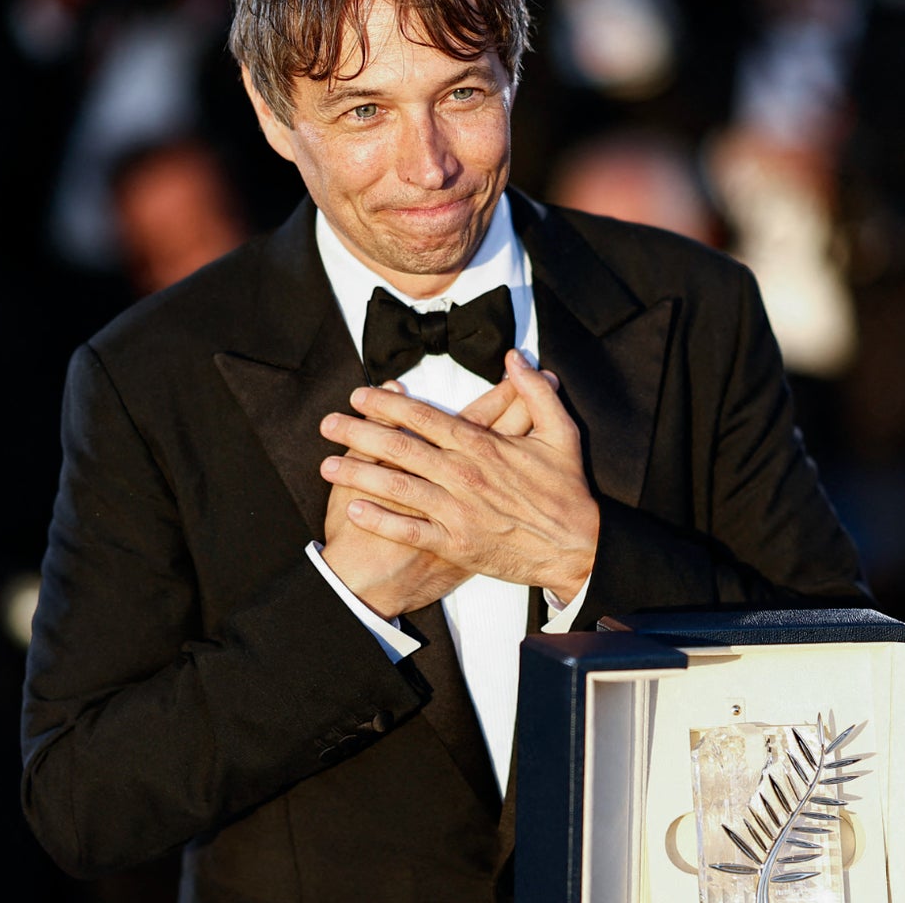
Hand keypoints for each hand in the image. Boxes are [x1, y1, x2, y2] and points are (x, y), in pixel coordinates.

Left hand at [319, 351, 597, 602]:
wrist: (578, 547)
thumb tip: (516, 358)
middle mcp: (463, 475)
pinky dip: (379, 519)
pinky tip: (353, 508)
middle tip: (328, 422)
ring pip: (396, 486)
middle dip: (358, 432)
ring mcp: (457, 511)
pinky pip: (409, 529)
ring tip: (326, 463)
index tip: (360, 395)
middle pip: (399, 447)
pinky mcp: (456, 544)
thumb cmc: (567, 491)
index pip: (424, 417)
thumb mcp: (562, 433)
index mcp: (483, 446)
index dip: (387, 405)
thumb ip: (536, 392)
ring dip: (358, 473)